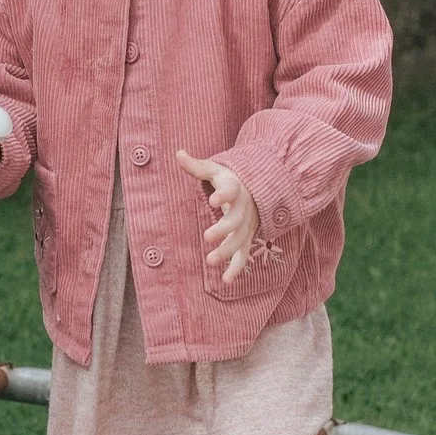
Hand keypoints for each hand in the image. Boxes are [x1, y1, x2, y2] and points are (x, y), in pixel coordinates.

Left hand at [177, 150, 257, 284]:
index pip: (231, 191)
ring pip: (240, 240)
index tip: (212, 199)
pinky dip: (237, 267)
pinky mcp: (246, 238)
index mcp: (236, 189)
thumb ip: (196, 166)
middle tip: (207, 237)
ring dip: (227, 251)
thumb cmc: (230, 179)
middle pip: (235, 220)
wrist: (257, 190)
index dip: (223, 195)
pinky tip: (226, 281)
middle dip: (223, 229)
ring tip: (210, 261)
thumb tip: (178, 153)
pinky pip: (243, 255)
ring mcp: (247, 226)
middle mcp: (244, 209)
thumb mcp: (215, 169)